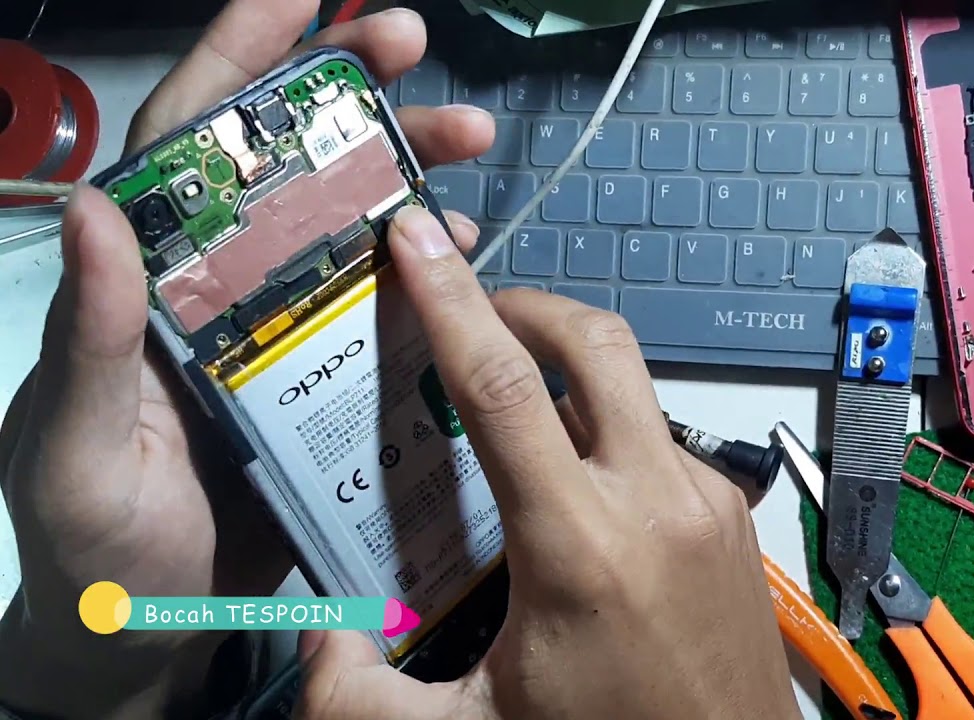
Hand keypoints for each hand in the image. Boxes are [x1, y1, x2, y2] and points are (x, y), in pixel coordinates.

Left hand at [0, 2, 493, 716]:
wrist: (148, 625)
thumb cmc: (93, 538)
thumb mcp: (73, 440)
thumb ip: (91, 333)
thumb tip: (95, 208)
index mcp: (149, 279)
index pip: (188, 145)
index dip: (240, 57)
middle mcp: (218, 284)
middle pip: (287, 162)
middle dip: (349, 91)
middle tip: (414, 47)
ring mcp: (280, 327)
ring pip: (348, 220)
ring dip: (408, 168)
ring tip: (471, 138)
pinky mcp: (328, 377)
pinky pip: (386, 304)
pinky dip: (428, 267)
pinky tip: (465, 248)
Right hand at [293, 208, 802, 719]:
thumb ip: (358, 697)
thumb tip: (316, 630)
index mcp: (579, 548)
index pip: (502, 389)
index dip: (452, 301)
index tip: (419, 240)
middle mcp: (655, 503)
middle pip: (594, 343)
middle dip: (525, 304)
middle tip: (474, 316)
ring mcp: (707, 501)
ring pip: (633, 387)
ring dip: (569, 373)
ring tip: (514, 410)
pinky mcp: (733, 515)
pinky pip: (661, 440)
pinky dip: (609, 433)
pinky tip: (577, 483)